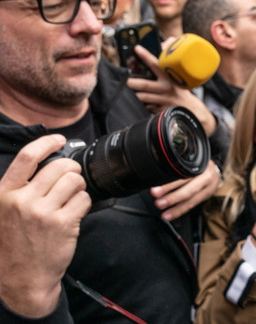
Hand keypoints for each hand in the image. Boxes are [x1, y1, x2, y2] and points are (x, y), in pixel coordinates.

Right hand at [0, 135, 90, 316]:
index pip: (27, 157)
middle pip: (59, 167)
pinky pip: (84, 199)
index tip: (59, 139)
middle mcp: (22, 200)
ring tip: (73, 196)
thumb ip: (20, 188)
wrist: (22, 278)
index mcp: (5, 194)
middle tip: (73, 178)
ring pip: (75, 181)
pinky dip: (85, 202)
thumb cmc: (15, 244)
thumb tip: (47, 163)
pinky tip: (76, 211)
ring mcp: (43, 212)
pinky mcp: (63, 224)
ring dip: (80, 186)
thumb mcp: (5, 212)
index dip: (47, 143)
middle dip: (72, 169)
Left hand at [125, 43, 216, 135]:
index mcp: (170, 77)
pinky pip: (146, 107)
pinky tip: (139, 103)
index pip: (156, 64)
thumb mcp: (178, 77)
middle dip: (131, 82)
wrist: (191, 110)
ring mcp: (163, 100)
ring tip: (125, 92)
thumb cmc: (182, 91)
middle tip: (123, 79)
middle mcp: (166, 88)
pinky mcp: (160, 110)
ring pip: (142, 98)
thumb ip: (168, 63)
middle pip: (144, 84)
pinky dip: (141, 105)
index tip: (137, 48)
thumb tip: (167, 44)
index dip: (146, 55)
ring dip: (132, 95)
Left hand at [151, 160, 219, 220]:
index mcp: (200, 164)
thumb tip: (154, 175)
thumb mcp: (190, 160)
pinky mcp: (206, 196)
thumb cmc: (199, 166)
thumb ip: (177, 166)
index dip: (169, 183)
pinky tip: (171, 215)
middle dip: (172, 197)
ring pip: (191, 199)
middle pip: (189, 188)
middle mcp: (206, 175)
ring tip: (164, 214)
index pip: (183, 174)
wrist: (215, 171)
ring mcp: (208, 187)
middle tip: (158, 202)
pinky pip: (193, 204)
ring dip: (176, 208)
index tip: (156, 189)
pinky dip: (180, 211)